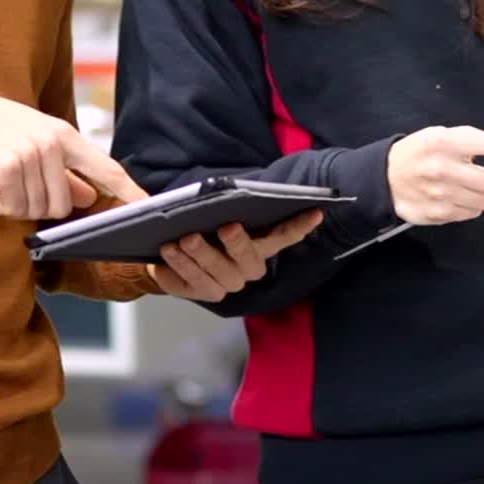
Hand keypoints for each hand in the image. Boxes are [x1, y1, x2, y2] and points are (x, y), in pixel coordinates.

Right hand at [0, 89, 146, 219]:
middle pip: (63, 206)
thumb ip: (64, 169)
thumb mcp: (35, 139)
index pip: (107, 168)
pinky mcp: (5, 170)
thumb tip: (87, 197)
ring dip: (14, 202)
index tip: (146, 207)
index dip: (129, 191)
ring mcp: (29, 157)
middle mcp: (51, 145)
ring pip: (36, 211)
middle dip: (39, 204)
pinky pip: (10, 209)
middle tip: (16, 181)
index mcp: (64, 135)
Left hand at [147, 208, 322, 301]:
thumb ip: (226, 205)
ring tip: (183, 239)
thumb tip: (229, 190)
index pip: (283, 236)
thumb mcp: (214, 211)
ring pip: (216, 274)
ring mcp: (224, 284)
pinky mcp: (199, 293)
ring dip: (199, 256)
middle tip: (226, 227)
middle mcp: (246, 269)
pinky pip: (190, 283)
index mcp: (259, 246)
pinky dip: (178, 266)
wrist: (171, 247)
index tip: (315, 211)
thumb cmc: (202, 223)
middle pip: (248, 260)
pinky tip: (168, 252)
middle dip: (238, 244)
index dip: (299, 226)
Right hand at [387, 125, 483, 224]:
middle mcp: (444, 168)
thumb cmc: (420, 152)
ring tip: (474, 188)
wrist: (385, 177)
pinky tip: (459, 197)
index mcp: (445, 142)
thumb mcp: (447, 136)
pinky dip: (472, 206)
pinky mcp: (439, 214)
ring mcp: (441, 194)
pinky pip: (473, 214)